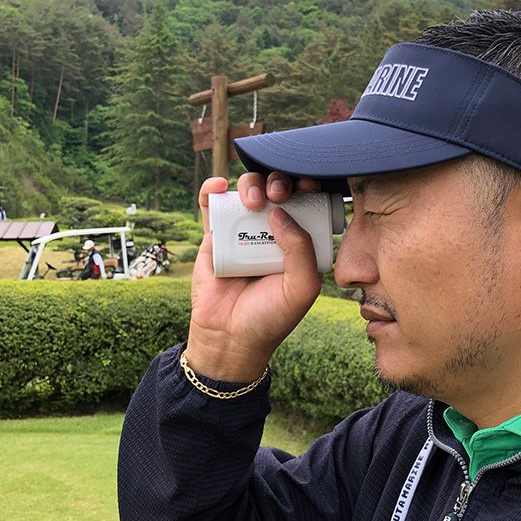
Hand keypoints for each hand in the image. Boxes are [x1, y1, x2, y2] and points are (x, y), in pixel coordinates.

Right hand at [186, 173, 321, 381]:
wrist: (230, 338)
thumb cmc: (271, 317)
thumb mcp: (301, 288)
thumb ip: (301, 250)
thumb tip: (279, 212)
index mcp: (300, 241)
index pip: (308, 204)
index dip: (308, 187)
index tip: (307, 185)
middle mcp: (273, 232)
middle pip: (277, 190)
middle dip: (280, 182)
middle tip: (279, 194)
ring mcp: (243, 231)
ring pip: (247, 191)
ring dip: (250, 184)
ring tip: (252, 200)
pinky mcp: (214, 236)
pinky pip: (211, 206)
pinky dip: (212, 189)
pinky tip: (218, 187)